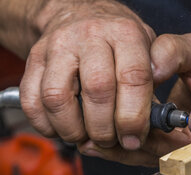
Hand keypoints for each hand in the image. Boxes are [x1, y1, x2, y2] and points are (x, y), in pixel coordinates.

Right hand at [20, 0, 155, 149]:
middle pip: (97, 90)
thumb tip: (157, 114)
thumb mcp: (149, 49)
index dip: (134, 117)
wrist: (82, 16)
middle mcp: (91, 36)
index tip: (133, 139)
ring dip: (73, 130)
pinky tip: (64, 129)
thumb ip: (158, 80)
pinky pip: (31, 101)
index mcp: (125, 33)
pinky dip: (46, 125)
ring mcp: (58, 46)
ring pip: (57, 98)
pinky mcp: (34, 59)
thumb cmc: (119, 41)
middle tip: (111, 141)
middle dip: (105, 129)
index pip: (133, 78)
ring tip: (86, 137)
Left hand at [79, 33, 190, 165]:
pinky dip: (126, 146)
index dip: (143, 140)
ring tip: (87, 138)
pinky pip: (151, 150)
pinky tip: (101, 138)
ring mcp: (189, 146)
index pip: (176, 145)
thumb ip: (176, 53)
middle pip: (159, 157)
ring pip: (152, 157)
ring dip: (121, 150)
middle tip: (89, 138)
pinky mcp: (177, 142)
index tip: (112, 132)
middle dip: (123, 149)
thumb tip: (148, 67)